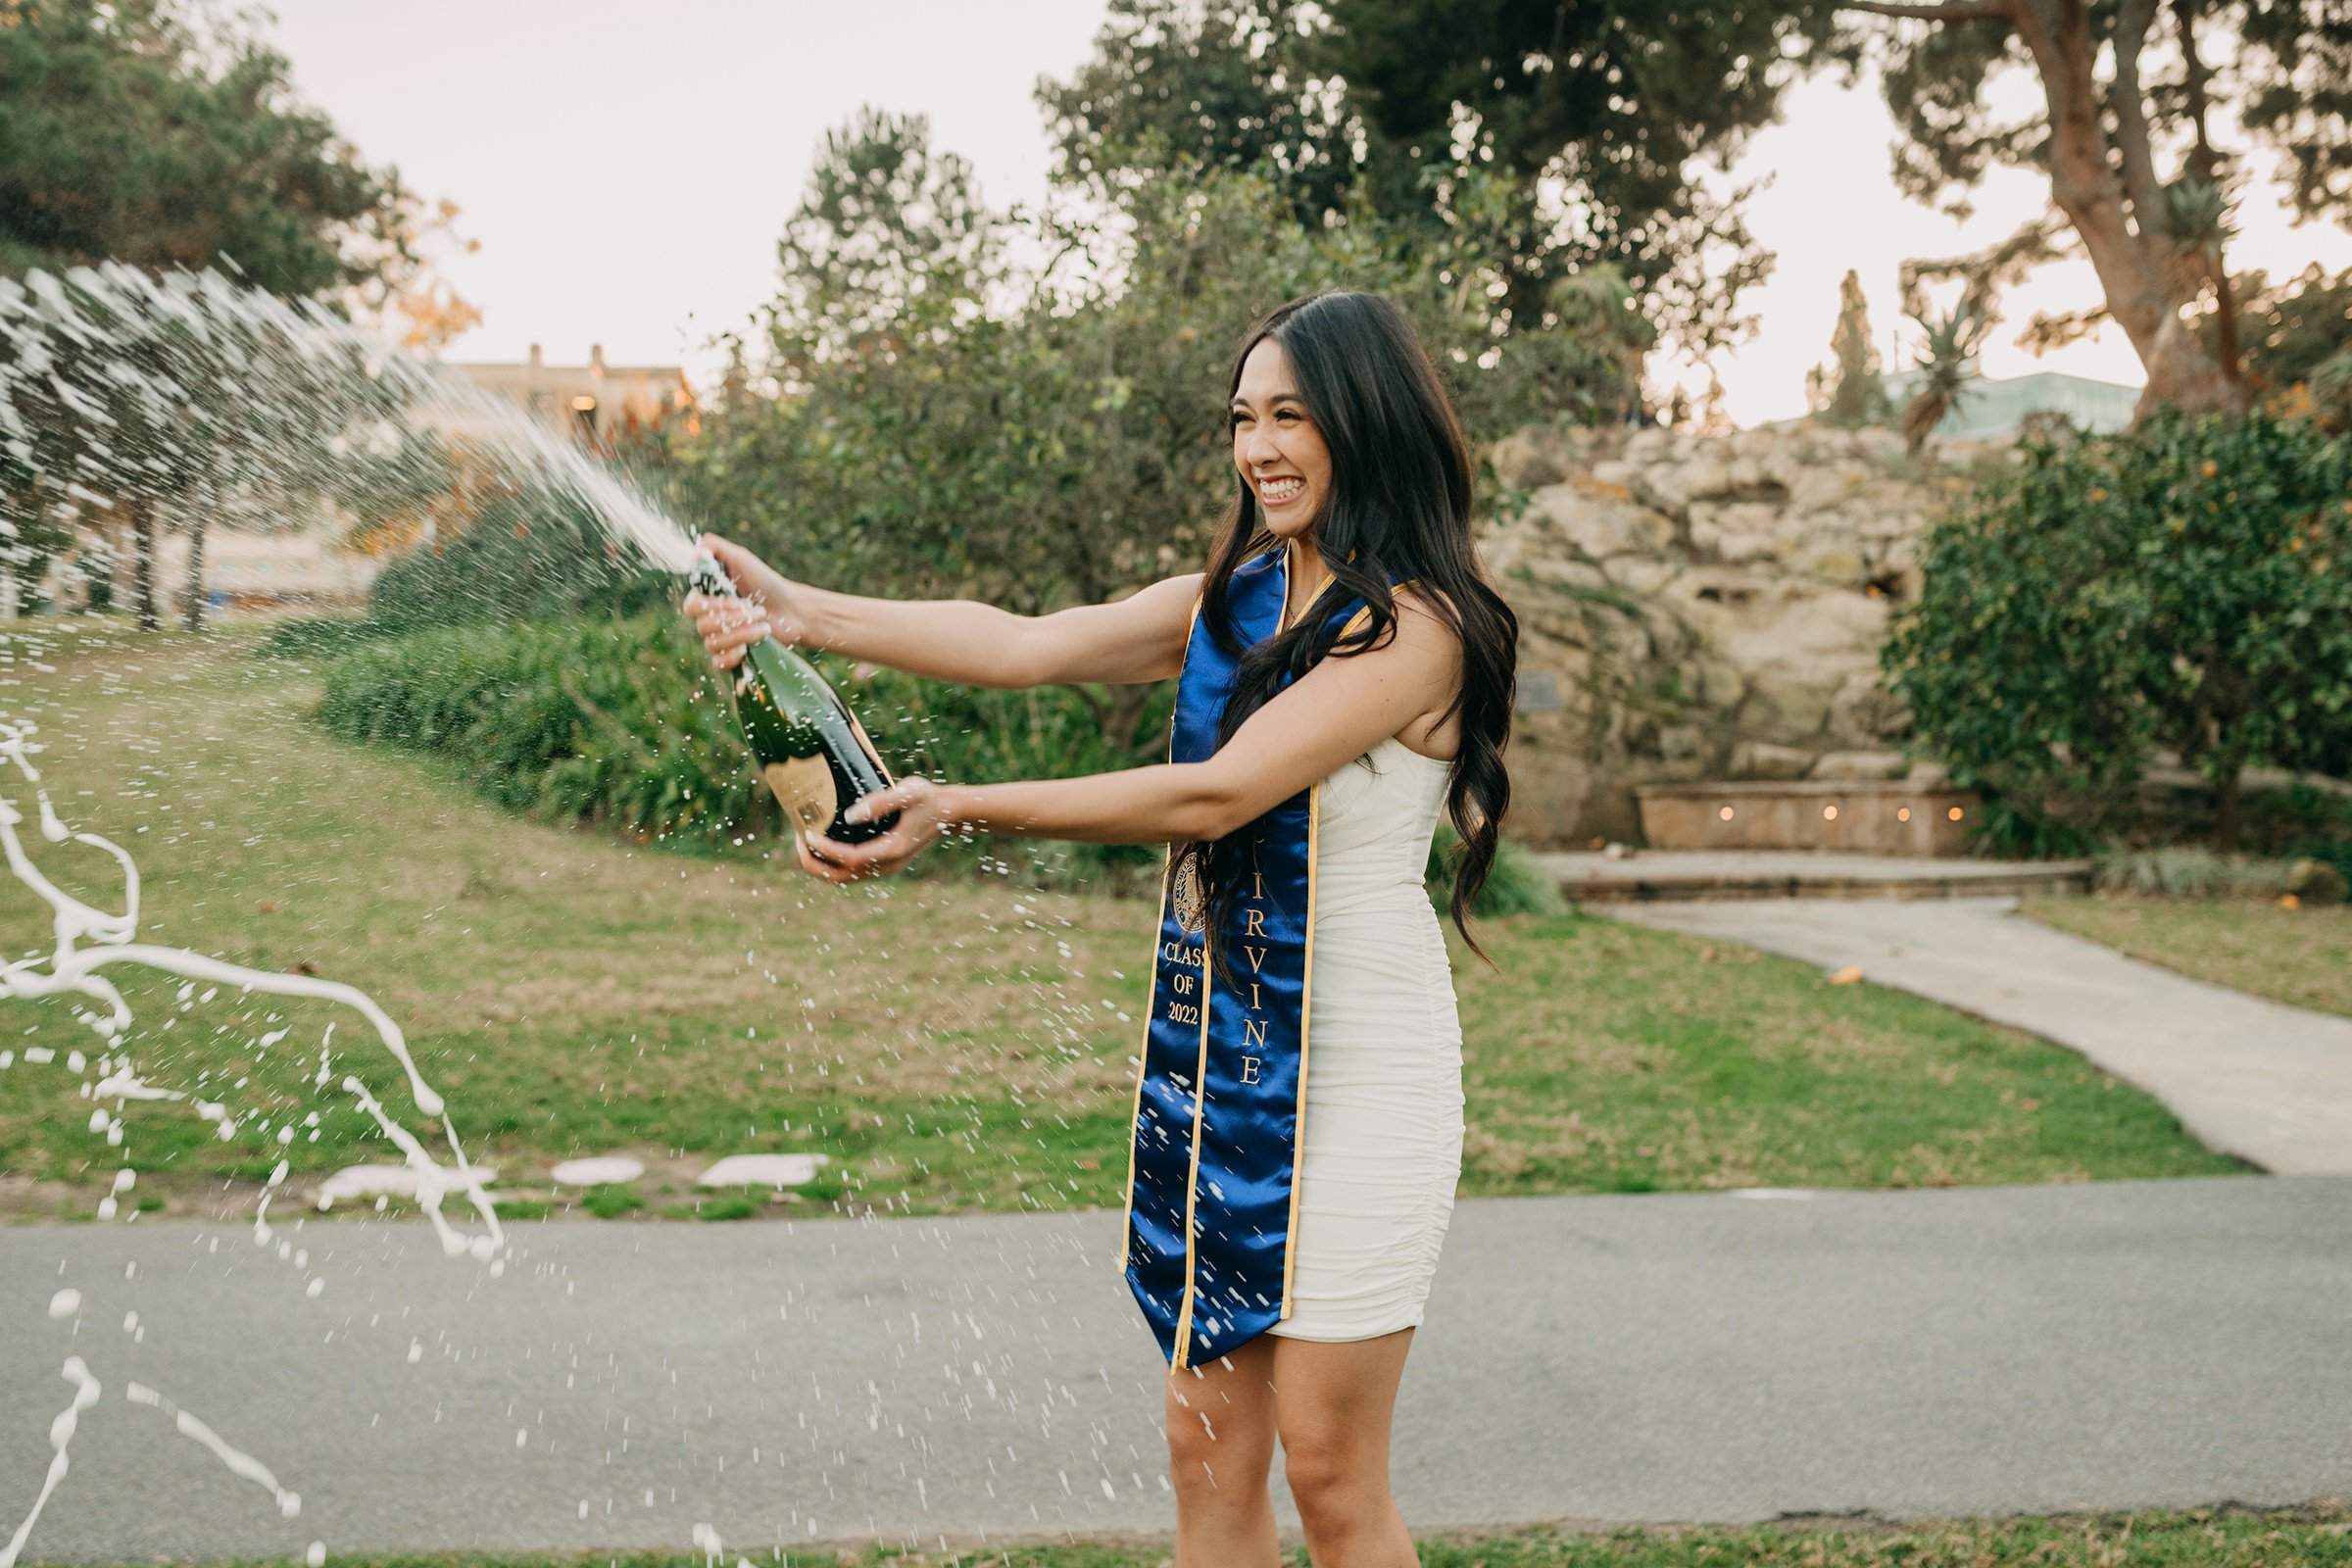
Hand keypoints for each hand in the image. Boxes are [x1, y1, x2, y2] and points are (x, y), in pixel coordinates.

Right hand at [682, 533, 808, 670]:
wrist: (791, 609)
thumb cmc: (765, 582)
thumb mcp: (741, 559)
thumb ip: (716, 549)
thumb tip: (697, 548)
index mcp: (706, 598)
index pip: (691, 607)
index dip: (712, 606)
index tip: (737, 600)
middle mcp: (708, 620)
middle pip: (703, 627)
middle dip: (734, 620)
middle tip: (757, 611)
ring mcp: (719, 639)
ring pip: (714, 644)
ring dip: (742, 634)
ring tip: (763, 624)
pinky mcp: (731, 656)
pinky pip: (718, 663)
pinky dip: (731, 657)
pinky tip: (746, 650)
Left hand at [792, 778, 950, 883]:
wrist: (948, 813)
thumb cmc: (928, 799)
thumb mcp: (909, 793)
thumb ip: (882, 802)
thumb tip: (850, 815)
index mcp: (891, 851)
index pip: (848, 858)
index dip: (824, 849)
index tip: (807, 832)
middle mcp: (886, 866)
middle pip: (839, 877)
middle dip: (813, 863)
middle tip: (799, 837)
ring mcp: (884, 868)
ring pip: (842, 877)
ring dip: (819, 864)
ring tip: (805, 839)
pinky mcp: (881, 863)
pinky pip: (849, 870)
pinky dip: (831, 861)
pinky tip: (822, 841)